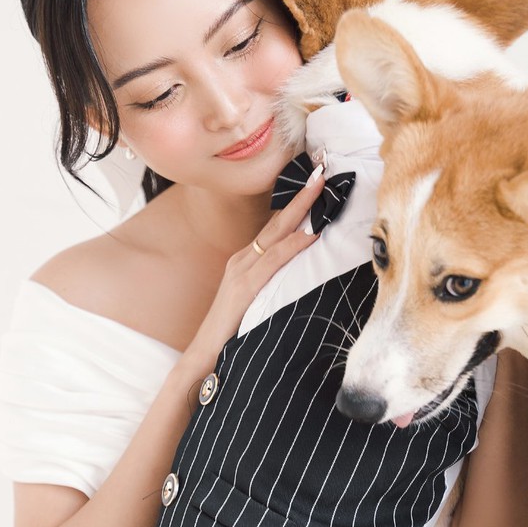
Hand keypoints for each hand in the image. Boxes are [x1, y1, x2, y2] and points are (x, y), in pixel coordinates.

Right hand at [185, 168, 324, 369]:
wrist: (203, 356)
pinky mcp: (243, 287)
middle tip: (324, 171)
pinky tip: (311, 234)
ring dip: (301, 210)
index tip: (318, 184)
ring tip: (322, 189)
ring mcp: (241, 271)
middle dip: (302, 194)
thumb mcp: (257, 302)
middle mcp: (242, 259)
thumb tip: (302, 278)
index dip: (297, 205)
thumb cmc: (233, 333)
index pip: (276, 227)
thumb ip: (274, 286)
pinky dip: (293, 245)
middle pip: (277, 221)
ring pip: (276, 233)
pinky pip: (273, 261)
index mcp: (246, 262)